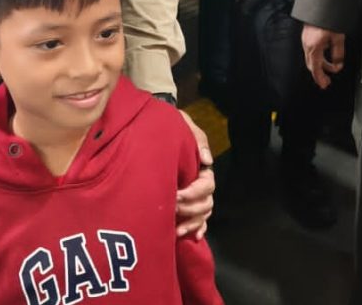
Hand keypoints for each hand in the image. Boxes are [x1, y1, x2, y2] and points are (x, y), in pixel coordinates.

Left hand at [176, 110, 214, 238]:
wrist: (154, 129)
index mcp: (202, 167)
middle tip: (172, 208)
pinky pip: (198, 221)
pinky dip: (196, 229)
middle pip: (206, 203)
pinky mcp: (185, 204)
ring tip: (177, 230)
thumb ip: (197, 139)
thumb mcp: (183, 124)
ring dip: (192, 223)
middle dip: (190, 209)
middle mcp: (200, 184)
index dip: (193, 192)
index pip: (207, 185)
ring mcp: (194, 196)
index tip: (176, 194)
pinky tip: (191, 237)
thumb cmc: (169, 126)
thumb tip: (207, 160)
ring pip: (202, 214)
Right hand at [301, 24, 345, 89]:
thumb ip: (338, 53)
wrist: (321, 4)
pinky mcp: (307, 35)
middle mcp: (307, 44)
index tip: (324, 84)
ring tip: (331, 67)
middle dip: (320, 74)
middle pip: (311, 64)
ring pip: (311, 57)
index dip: (320, 78)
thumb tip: (338, 64)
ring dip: (321, 64)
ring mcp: (305, 40)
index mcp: (314, 47)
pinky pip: (311, 50)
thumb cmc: (329, 18)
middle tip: (326, 81)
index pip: (315, 68)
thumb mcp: (338, 38)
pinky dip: (318, 56)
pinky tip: (326, 55)